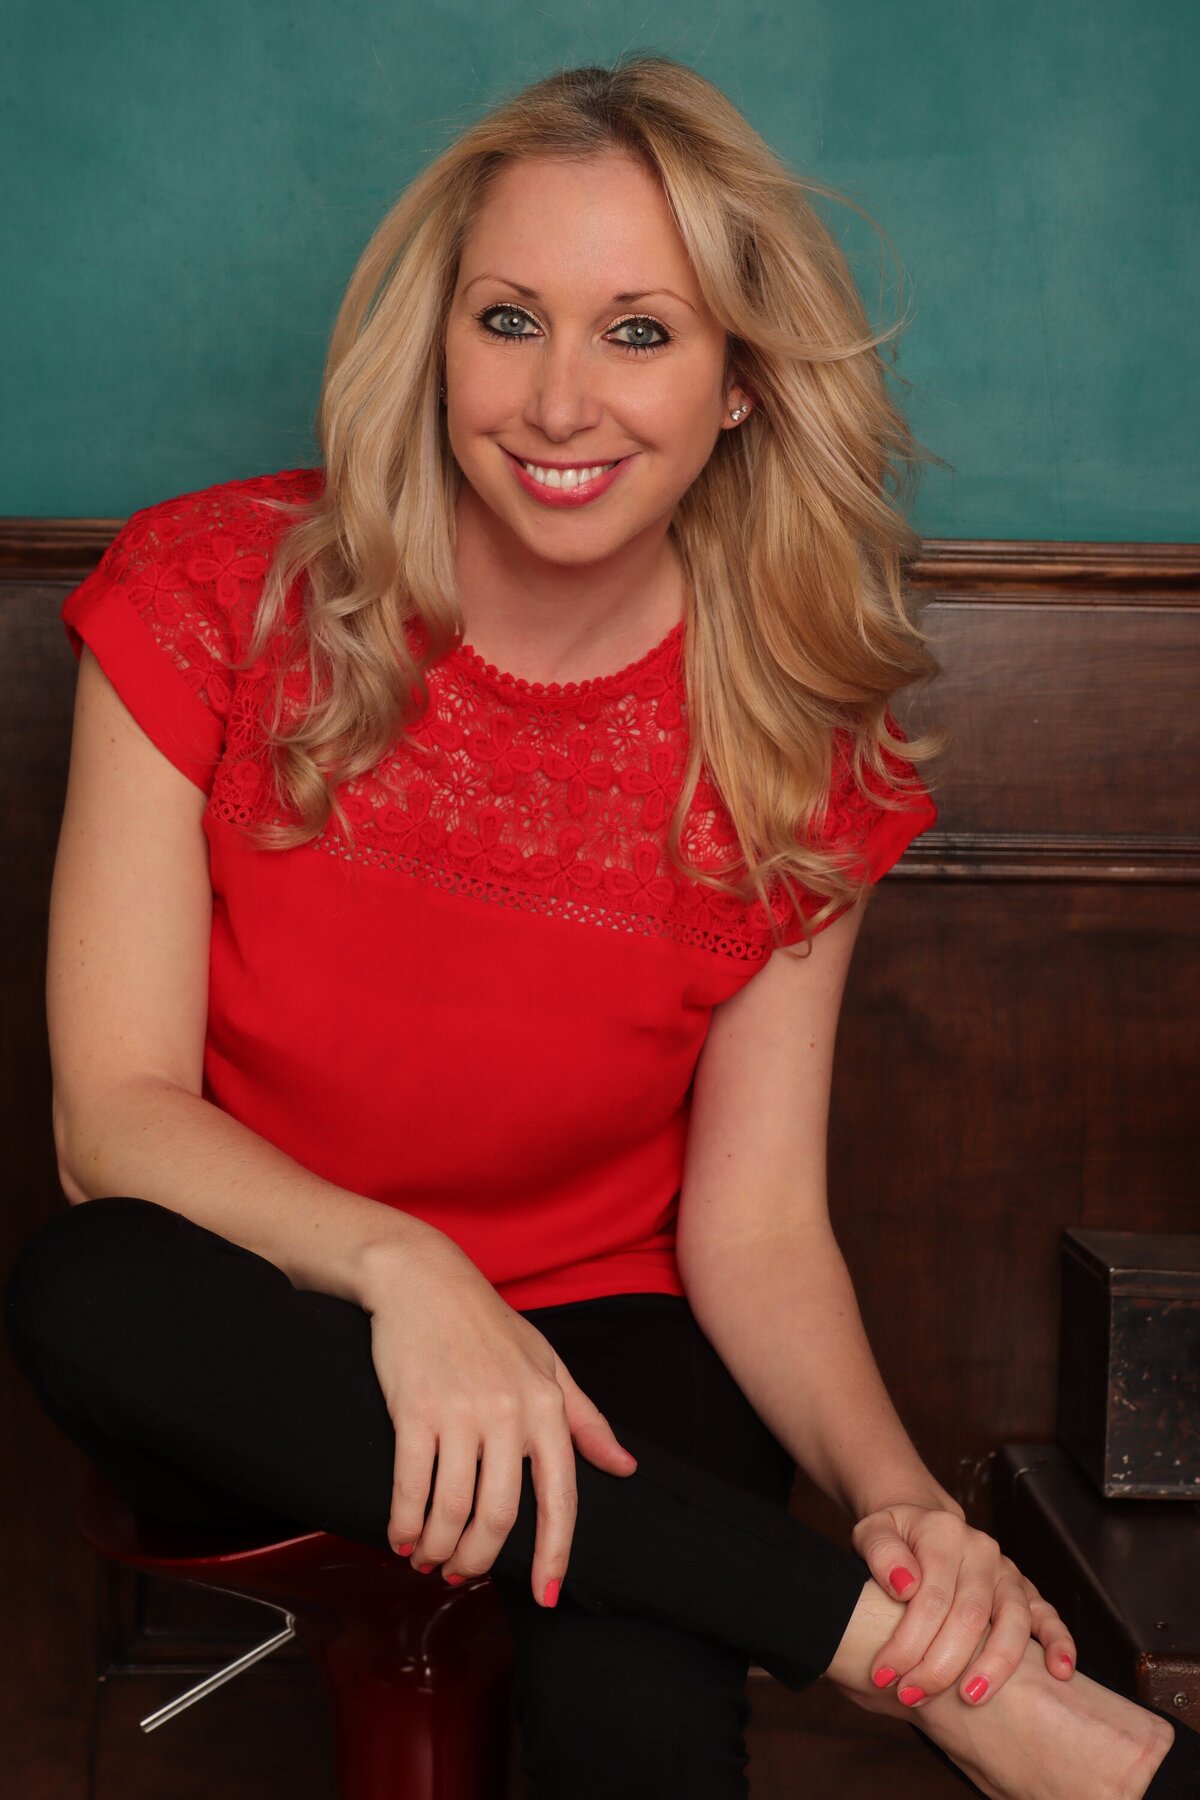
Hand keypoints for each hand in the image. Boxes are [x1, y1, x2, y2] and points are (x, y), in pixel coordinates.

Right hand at [361, 1232, 637, 1608]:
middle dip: (478, 1559)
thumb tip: (625, 1466)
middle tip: (460, 1575)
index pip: (560, 1497)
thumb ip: (585, 1419)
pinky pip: (412, 1487)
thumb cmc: (485, 1323)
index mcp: (548, 1406)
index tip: (545, 1596)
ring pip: (453, 1509)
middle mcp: (510, 1413)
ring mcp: (461, 1412)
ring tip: (427, 1558)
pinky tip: (400, 1535)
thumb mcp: (546, 1363)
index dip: (554, 1554)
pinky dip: (404, 1523)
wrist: (423, 1278)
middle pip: (500, 1516)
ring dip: (437, 1548)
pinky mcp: (414, 1410)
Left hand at [851, 1502, 1076, 1706]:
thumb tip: (904, 1585)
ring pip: (1013, 1620)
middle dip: (940, 1665)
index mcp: (943, 1533)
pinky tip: (1059, 1672)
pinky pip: (1048, 1615)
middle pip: (970, 1615)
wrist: (922, 1522)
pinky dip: (1059, 1642)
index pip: (930, 1596)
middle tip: (913, 1695)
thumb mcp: (872, 1532)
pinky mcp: (1025, 1591)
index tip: (884, 1675)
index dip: (907, 1642)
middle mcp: (981, 1550)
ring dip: (994, 1665)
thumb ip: (881, 1553)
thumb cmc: (895, 1537)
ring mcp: (1006, 1572)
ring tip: (971, 1697)